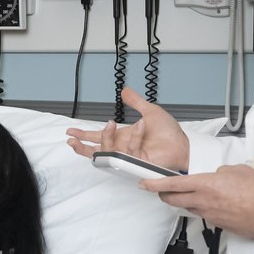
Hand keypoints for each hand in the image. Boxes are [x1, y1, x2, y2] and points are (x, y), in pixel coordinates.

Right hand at [66, 88, 190, 172]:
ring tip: (110, 123)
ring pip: (107, 152)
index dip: (84, 134)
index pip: (98, 137)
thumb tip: (124, 90)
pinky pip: (129, 151)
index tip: (70, 131)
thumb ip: (135, 102)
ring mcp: (129, 156)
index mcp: (122, 137)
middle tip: (72, 140)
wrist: (182, 144)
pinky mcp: (136, 162)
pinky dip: (136, 137)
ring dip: (105, 137)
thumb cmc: (169, 133)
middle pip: (96, 150)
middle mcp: (123, 148)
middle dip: (82, 146)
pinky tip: (142, 126)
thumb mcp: (150, 111)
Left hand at [142, 164, 253, 236]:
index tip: (145, 183)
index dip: (154, 184)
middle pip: (174, 200)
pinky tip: (213, 205)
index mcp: (205, 184)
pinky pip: (205, 215)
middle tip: (161, 191)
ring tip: (190, 196)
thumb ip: (222, 171)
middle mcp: (203, 201)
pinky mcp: (218, 224)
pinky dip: (204, 209)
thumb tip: (218, 175)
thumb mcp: (238, 169)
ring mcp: (210, 215)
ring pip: (189, 208)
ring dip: (185, 202)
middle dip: (163, 195)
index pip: (172, 184)